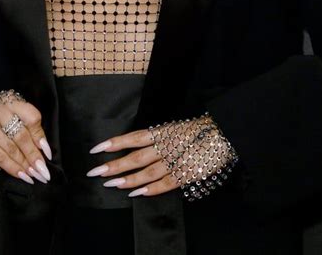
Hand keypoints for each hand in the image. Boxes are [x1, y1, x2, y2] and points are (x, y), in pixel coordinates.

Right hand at [0, 89, 52, 183]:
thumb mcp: (13, 111)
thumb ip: (27, 125)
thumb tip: (42, 148)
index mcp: (13, 102)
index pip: (31, 117)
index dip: (40, 136)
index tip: (48, 153)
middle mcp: (1, 112)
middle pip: (21, 136)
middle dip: (34, 156)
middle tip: (44, 171)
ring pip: (10, 149)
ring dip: (24, 165)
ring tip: (35, 175)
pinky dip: (11, 167)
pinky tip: (21, 175)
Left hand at [86, 115, 233, 197]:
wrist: (226, 132)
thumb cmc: (198, 129)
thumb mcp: (175, 128)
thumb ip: (158, 137)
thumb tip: (135, 144)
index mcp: (163, 132)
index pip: (134, 137)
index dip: (115, 142)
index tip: (96, 149)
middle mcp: (167, 145)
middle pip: (136, 156)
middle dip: (115, 164)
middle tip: (96, 172)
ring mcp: (177, 160)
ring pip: (148, 172)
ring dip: (128, 178)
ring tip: (111, 183)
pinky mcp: (188, 174)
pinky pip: (166, 184)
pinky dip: (151, 189)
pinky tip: (136, 193)